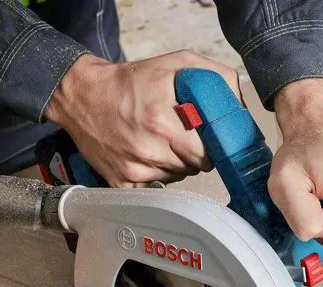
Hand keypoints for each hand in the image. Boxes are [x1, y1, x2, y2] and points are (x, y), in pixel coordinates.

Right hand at [44, 52, 240, 186]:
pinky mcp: (122, 182)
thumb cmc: (130, 81)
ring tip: (161, 141)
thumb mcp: (177, 63)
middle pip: (195, 167)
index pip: (209, 151)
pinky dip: (156, 174)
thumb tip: (240, 106)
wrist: (82, 96)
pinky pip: (156, 187)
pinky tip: (147, 155)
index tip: (208, 136)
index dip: (212, 144)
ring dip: (177, 163)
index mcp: (163, 117)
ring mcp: (135, 168)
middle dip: (197, 154)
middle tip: (185, 137)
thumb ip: (215, 77)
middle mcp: (149, 146)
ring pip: (178, 177)